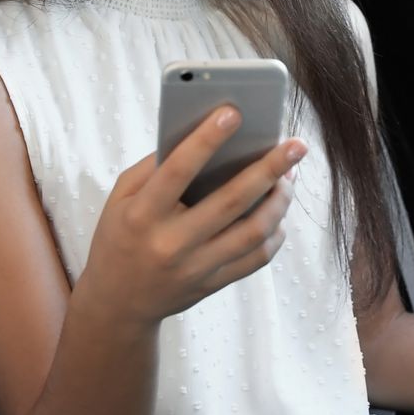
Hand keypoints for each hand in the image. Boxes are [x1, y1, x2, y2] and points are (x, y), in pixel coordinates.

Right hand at [74, 108, 305, 330]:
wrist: (117, 302)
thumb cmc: (120, 236)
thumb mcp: (120, 198)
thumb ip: (154, 167)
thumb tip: (203, 134)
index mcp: (142, 215)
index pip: (177, 171)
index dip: (206, 140)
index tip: (234, 112)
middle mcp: (170, 243)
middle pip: (231, 201)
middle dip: (269, 169)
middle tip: (296, 145)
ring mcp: (195, 268)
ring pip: (253, 232)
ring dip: (279, 200)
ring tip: (291, 175)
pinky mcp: (213, 284)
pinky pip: (256, 258)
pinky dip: (274, 232)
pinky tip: (279, 211)